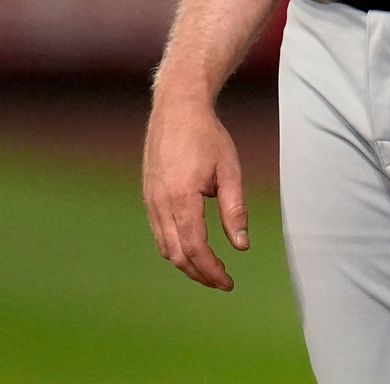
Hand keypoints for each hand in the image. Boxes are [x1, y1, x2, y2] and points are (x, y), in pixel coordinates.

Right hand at [142, 94, 248, 290]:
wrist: (177, 107)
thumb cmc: (207, 135)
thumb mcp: (230, 171)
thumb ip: (235, 210)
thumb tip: (241, 246)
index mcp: (182, 197)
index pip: (195, 248)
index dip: (212, 270)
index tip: (228, 282)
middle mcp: (161, 201)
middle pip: (176, 254)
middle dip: (199, 273)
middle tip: (222, 281)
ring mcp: (150, 198)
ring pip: (164, 246)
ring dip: (186, 264)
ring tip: (209, 269)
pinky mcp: (148, 194)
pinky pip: (158, 231)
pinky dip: (174, 247)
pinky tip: (191, 247)